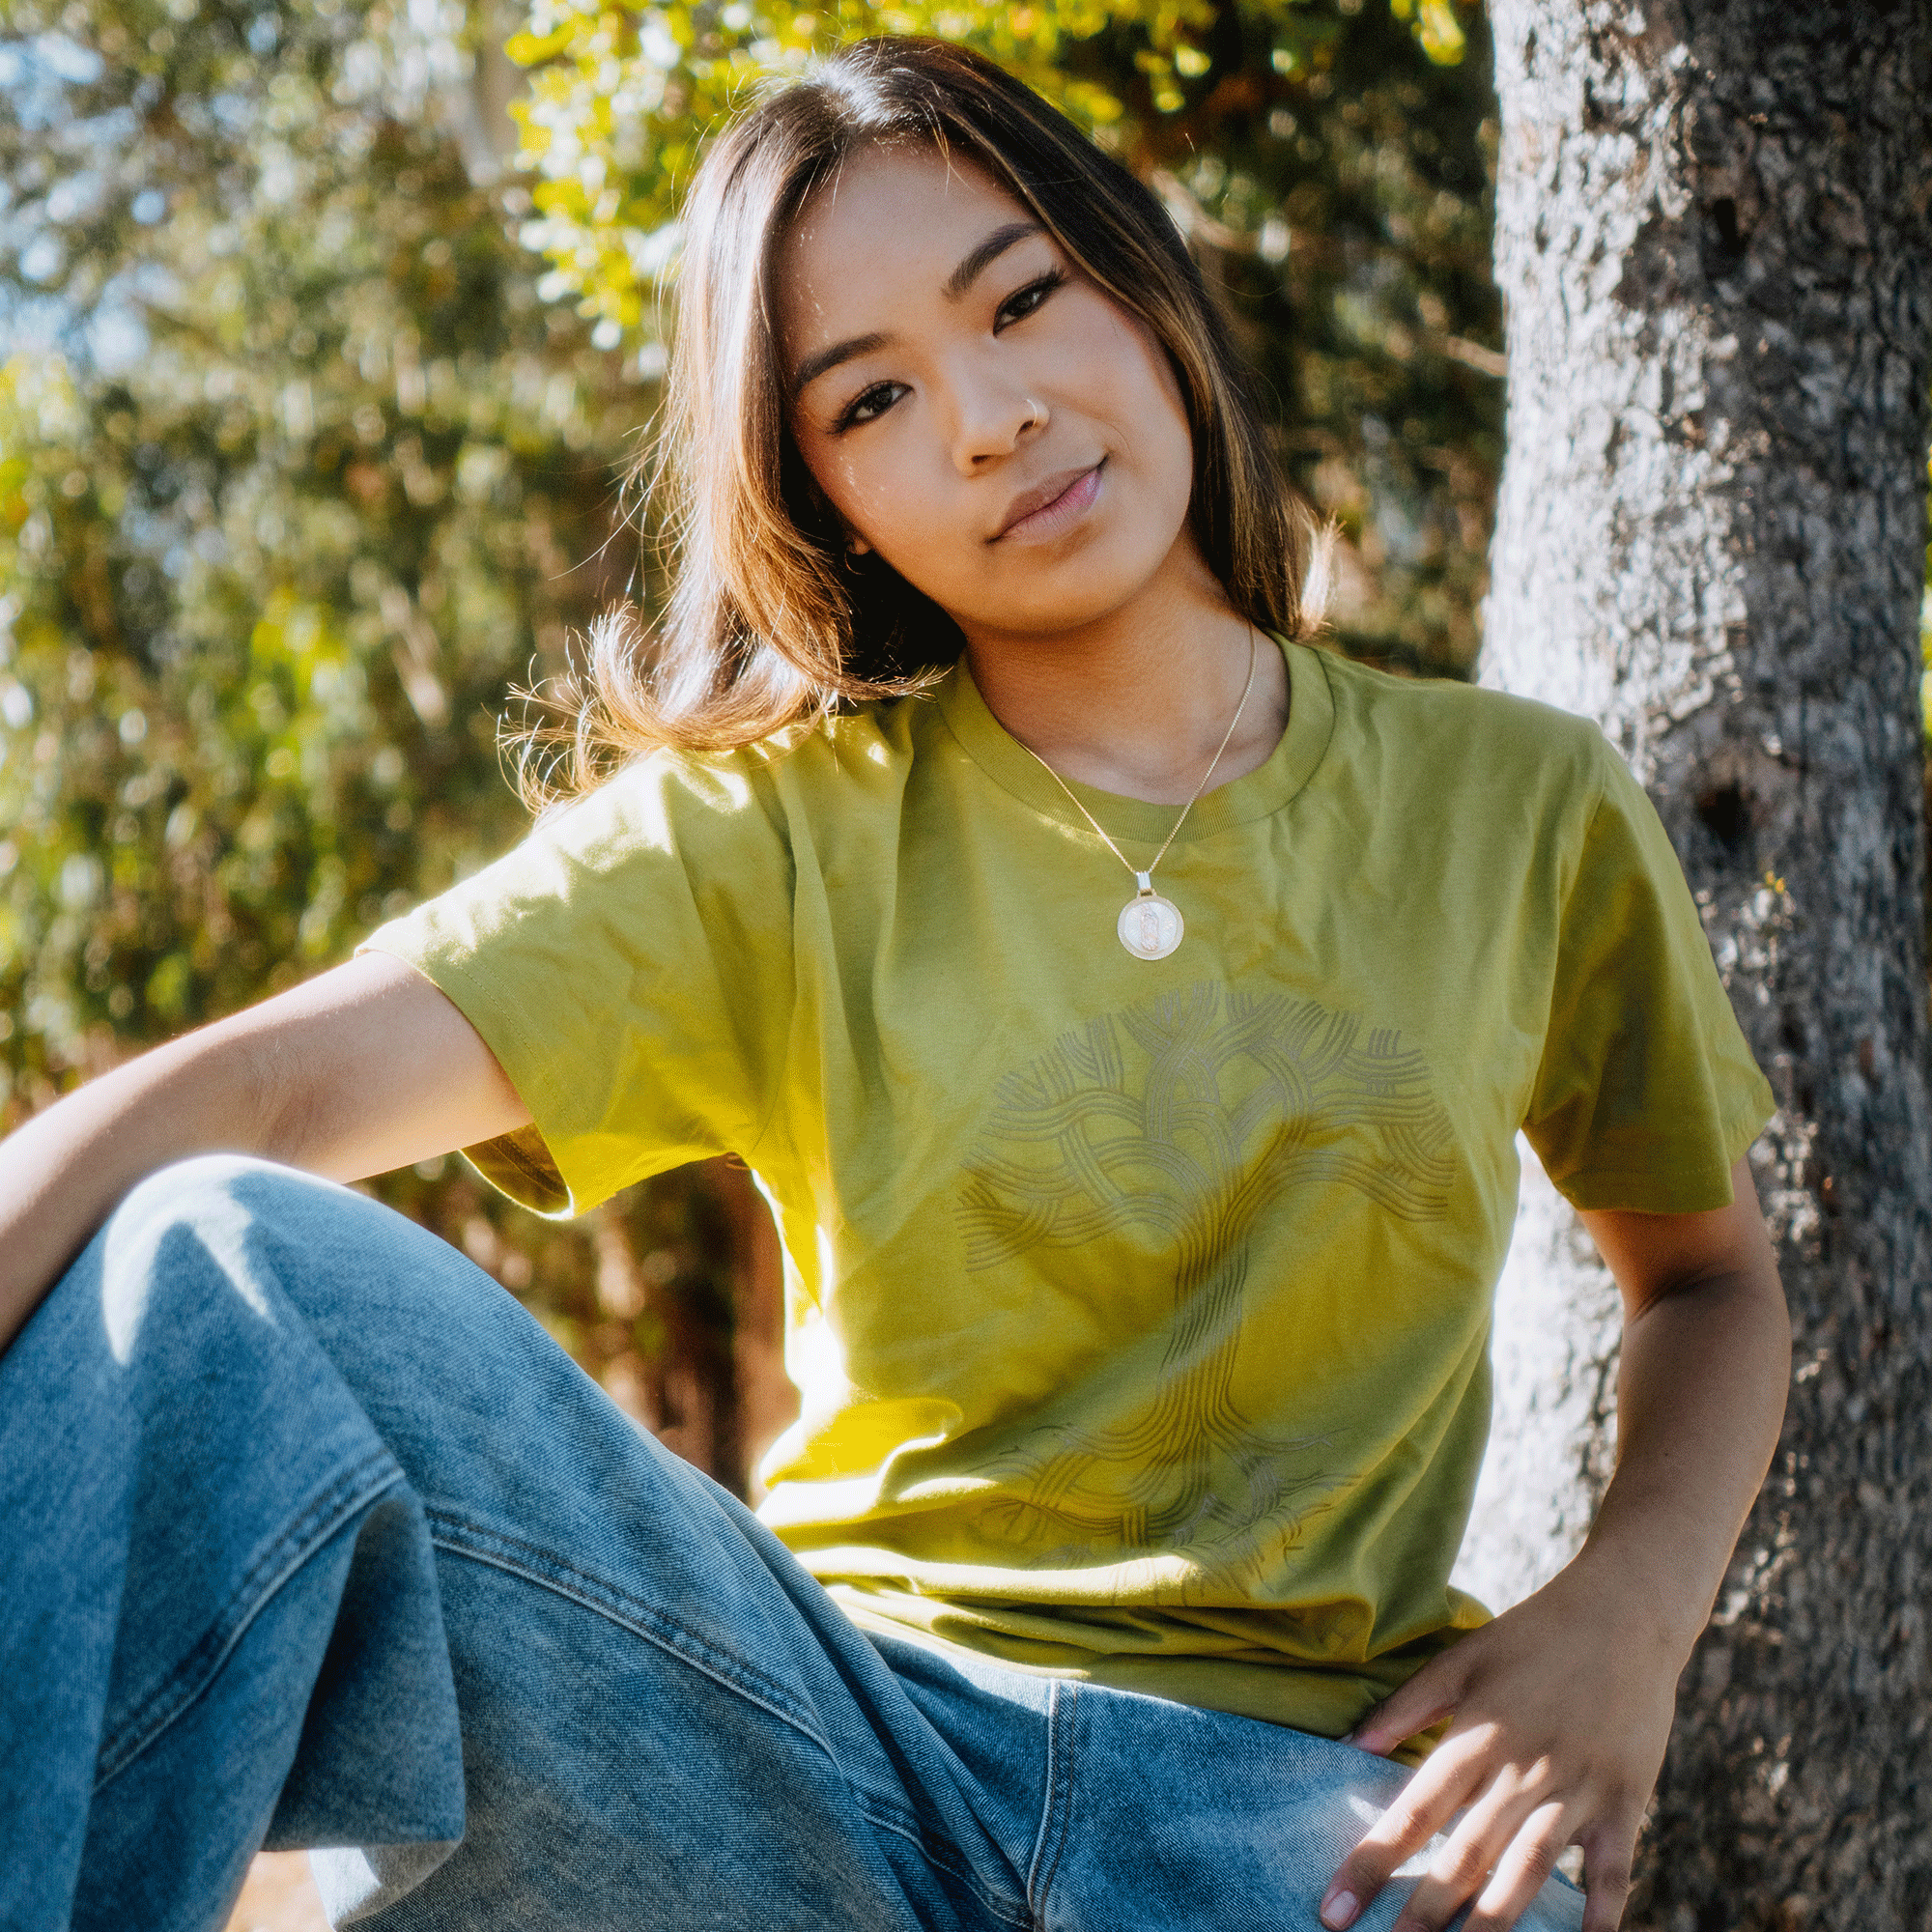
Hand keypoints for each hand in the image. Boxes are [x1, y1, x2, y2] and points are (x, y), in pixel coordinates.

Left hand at [1318, 1556, 1682, 1931]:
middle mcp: (1524, 1768)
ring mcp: (1578, 1788)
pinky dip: (1598, 1915)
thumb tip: (1347, 1748)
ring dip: (1493, 1925)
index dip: (1372, 1861)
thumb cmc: (1534, 1634)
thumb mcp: (1462, 1657)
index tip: (1335, 1906)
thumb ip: (1405, 1706)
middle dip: (1422, 1911)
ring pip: (1529, 1872)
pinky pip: (1612, 1871)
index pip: (1414, 1810)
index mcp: (1477, 1733)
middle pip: (1466, 1854)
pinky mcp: (1626, 1801)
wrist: (1626, 1611)